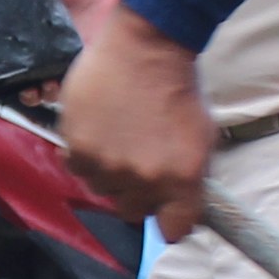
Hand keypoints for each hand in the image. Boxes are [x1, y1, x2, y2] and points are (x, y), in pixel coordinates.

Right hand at [52, 0, 216, 235]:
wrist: (146, 47)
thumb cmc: (177, 88)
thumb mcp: (202, 138)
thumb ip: (190, 179)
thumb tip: (176, 209)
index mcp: (183, 179)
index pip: (173, 230)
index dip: (168, 220)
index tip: (164, 211)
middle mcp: (146, 179)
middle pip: (133, 211)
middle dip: (135, 191)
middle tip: (137, 158)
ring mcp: (110, 166)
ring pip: (102, 189)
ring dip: (108, 170)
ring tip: (117, 135)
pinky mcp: (80, 148)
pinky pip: (77, 168)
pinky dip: (84, 153)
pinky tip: (98, 128)